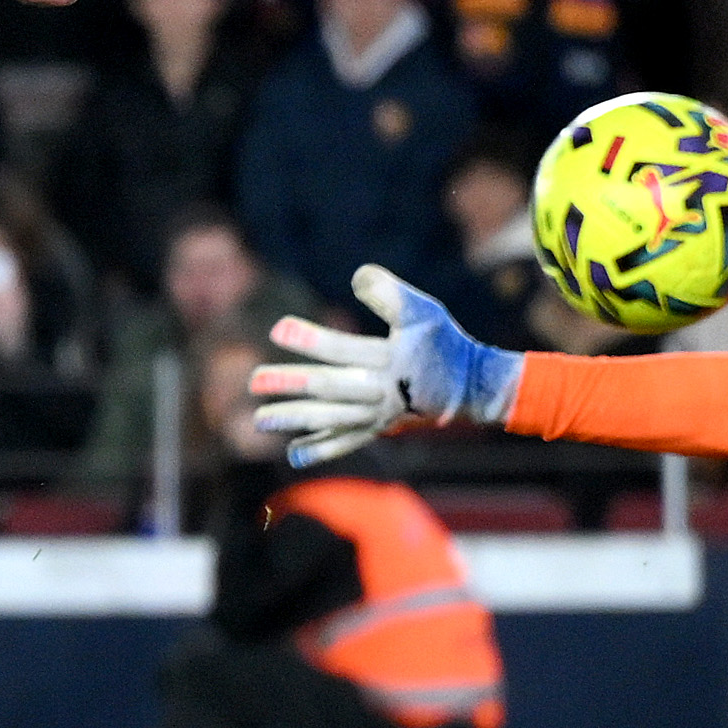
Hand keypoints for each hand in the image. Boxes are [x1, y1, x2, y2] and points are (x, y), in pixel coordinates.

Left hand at [249, 264, 522, 464]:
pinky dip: (321, 449)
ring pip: (331, 421)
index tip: (278, 329)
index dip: (310, 339)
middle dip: (290, 386)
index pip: (343, 350)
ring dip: (294, 420)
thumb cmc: (445, 343)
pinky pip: (347, 443)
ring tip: (259, 420)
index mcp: (390, 361)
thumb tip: (357, 276)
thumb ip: (390, 292)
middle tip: (253, 381)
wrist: (474, 388)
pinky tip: (293, 452)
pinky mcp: (380, 429)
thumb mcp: (424, 310)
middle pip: (329, 389)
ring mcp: (378, 416)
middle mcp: (381, 392)